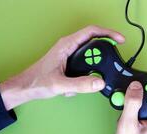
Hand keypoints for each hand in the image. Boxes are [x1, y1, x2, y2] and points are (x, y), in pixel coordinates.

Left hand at [0, 25, 124, 109]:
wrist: (25, 88)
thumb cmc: (37, 82)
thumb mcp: (60, 85)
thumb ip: (80, 85)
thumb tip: (100, 82)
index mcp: (66, 45)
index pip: (92, 32)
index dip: (108, 33)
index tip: (120, 40)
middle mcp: (69, 46)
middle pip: (94, 42)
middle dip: (102, 55)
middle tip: (108, 67)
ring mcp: (69, 54)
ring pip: (89, 56)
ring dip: (93, 68)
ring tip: (85, 81)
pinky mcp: (69, 63)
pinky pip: (84, 65)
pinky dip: (86, 75)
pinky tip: (76, 86)